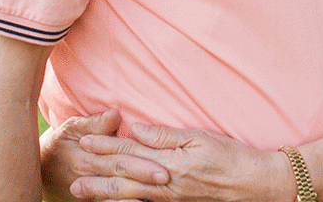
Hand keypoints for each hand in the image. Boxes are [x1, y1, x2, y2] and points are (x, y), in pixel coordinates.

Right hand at [39, 109, 169, 201]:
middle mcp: (90, 176)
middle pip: (120, 178)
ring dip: (136, 195)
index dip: (140, 163)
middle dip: (143, 179)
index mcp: (87, 158)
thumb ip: (94, 123)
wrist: (44, 169)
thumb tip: (115, 114)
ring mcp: (91, 191)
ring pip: (115, 195)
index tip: (162, 165)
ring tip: (156, 195)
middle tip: (165, 178)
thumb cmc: (62, 143)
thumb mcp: (72, 128)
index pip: (118, 159)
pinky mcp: (92, 199)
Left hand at [71, 123, 292, 201]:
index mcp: (169, 162)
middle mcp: (164, 183)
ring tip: (81, 191)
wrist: (252, 184)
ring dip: (103, 192)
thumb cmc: (229, 156)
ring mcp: (168, 198)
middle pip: (123, 177)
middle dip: (96, 174)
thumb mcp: (199, 137)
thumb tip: (136, 128)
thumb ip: (166, 135)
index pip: (130, 151)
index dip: (106, 145)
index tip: (84, 140)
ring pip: (128, 195)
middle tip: (70, 174)